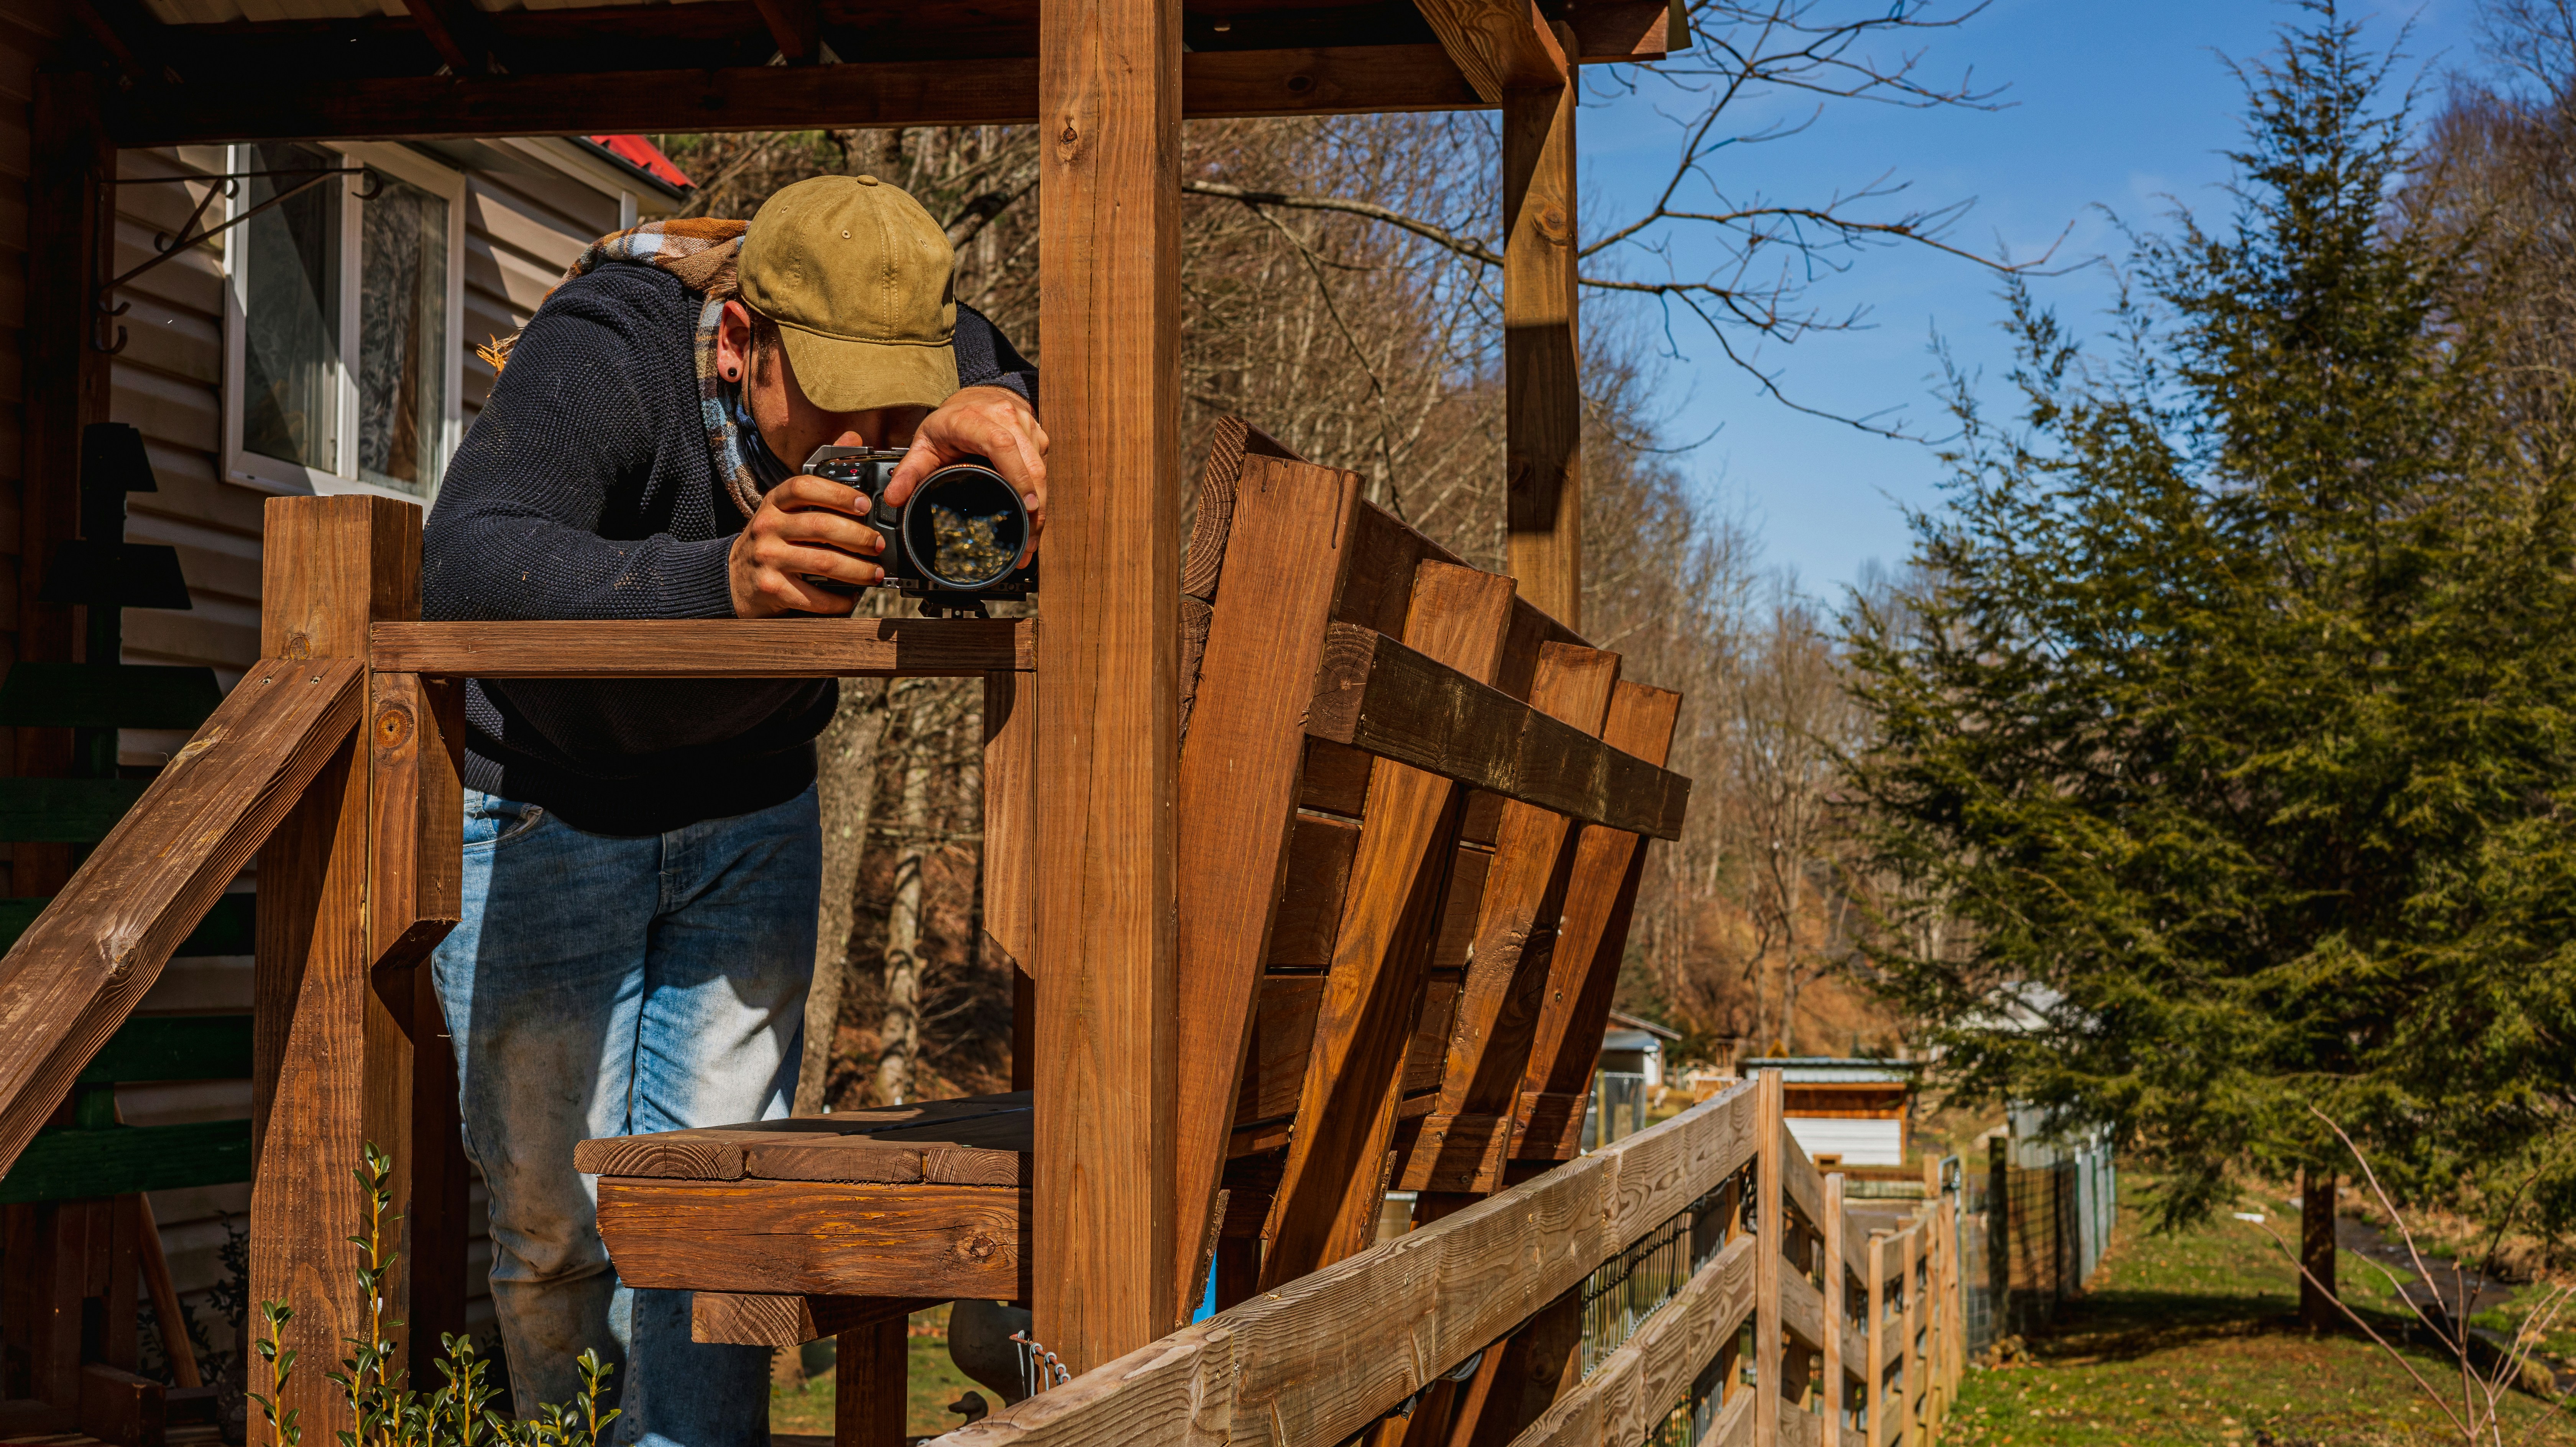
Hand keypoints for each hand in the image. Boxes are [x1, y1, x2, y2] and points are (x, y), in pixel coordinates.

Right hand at [729, 473, 885, 616]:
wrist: (735, 578)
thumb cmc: (772, 538)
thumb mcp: (788, 504)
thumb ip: (821, 474)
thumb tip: (853, 436)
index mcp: (775, 501)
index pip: (803, 487)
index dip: (837, 493)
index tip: (864, 503)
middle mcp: (767, 527)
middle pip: (820, 526)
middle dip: (858, 536)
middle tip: (878, 544)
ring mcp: (767, 558)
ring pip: (821, 562)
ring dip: (856, 570)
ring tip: (874, 573)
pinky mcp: (771, 589)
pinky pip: (812, 596)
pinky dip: (837, 600)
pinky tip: (850, 597)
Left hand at [888, 385, 1048, 561]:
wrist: (979, 395)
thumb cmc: (952, 420)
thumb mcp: (925, 441)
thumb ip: (910, 470)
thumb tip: (894, 498)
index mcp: (975, 419)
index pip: (1002, 445)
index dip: (1017, 476)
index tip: (1027, 506)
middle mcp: (1007, 419)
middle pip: (1032, 465)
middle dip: (1035, 508)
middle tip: (1028, 545)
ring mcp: (1027, 427)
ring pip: (1042, 471)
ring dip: (1040, 507)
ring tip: (1031, 541)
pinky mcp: (1039, 437)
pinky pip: (1044, 470)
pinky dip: (1040, 496)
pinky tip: (1033, 519)